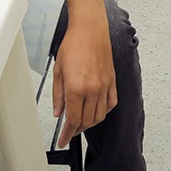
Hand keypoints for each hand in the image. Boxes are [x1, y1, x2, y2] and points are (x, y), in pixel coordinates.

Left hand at [52, 15, 116, 146]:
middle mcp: (92, 90)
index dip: (67, 134)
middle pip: (86, 121)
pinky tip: (96, 110)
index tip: (63, 140)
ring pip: (99, 116)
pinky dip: (104, 111)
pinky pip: (111, 103)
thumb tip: (58, 112)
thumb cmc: (73, 44)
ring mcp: (104, 86)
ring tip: (81, 122)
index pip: (72, 120)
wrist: (90, 29)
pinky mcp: (112, 81)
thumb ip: (58, 95)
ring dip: (90, 123)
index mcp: (76, 88)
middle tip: (69, 131)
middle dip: (77, 130)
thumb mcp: (58, 70)